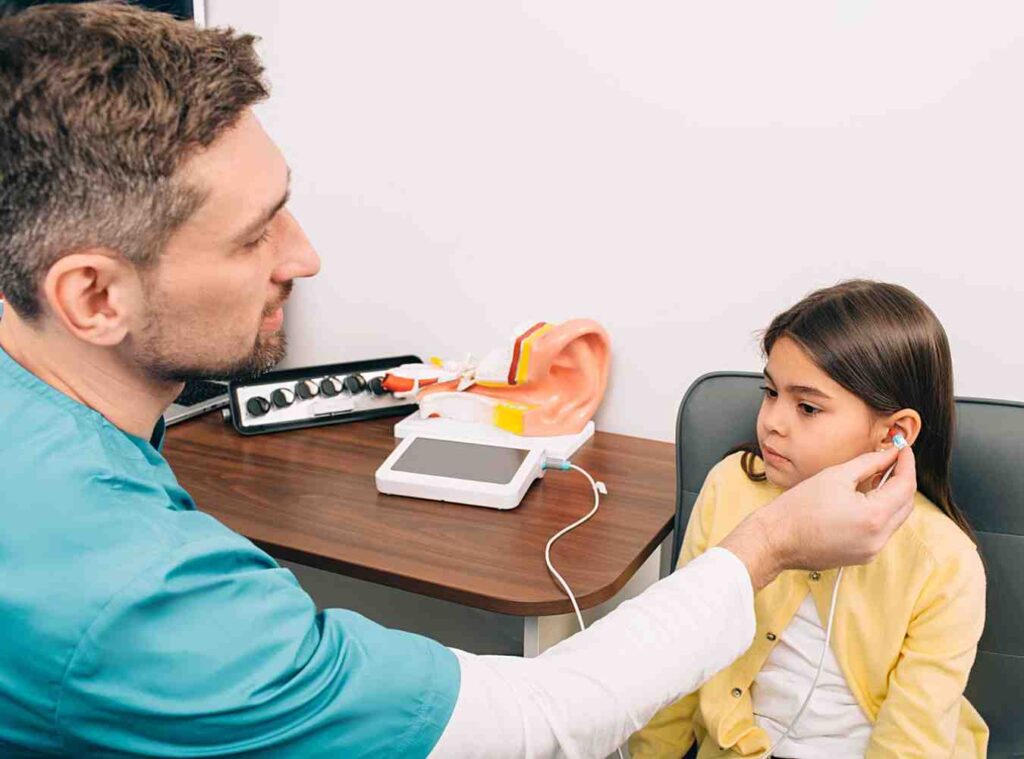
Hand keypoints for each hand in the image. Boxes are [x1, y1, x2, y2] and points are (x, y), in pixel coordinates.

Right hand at [720, 445, 915, 589]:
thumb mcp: (836, 476)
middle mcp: (878, 538)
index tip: (902, 449)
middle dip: (902, 480)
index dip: (906, 463)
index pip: (905, 485)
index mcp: (873, 517)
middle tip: (892, 460)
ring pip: (895, 519)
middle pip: (906, 504)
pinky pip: (881, 531)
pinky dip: (879, 513)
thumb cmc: (798, 508)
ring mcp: (870, 550)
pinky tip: (863, 499)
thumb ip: (869, 463)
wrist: (775, 539)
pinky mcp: (861, 556)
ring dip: (891, 497)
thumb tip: (889, 454)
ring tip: (876, 477)